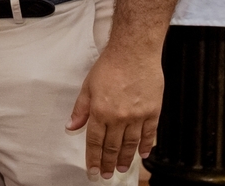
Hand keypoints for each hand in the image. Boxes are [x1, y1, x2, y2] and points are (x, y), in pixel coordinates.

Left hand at [67, 48, 162, 179]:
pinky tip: (142, 155)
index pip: (94, 141)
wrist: (134, 52)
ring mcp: (138, 116)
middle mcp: (119, 117)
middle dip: (107, 163)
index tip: (92, 170)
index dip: (92, 158)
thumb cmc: (110, 65)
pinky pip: (149, 134)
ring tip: (120, 168)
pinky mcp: (153, 112)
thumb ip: (80, 109)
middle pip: (112, 146)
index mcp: (100, 111)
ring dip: (125, 159)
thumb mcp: (88, 86)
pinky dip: (146, 146)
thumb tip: (71, 126)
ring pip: (131, 144)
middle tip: (106, 174)